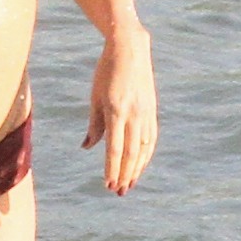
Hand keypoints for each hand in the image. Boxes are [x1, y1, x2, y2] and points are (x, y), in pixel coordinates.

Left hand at [87, 38, 156, 192]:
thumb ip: (94, 124)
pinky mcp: (152, 110)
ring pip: (143, 148)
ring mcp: (146, 112)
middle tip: (119, 192)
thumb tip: (88, 148)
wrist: (130, 49)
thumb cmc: (106, 72)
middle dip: (125, 175)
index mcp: (116, 110)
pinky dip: (146, 154)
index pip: (114, 148)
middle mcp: (134, 114)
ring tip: (129, 184)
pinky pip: (151, 138)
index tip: (108, 184)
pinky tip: (140, 164)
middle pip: (130, 153)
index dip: (111, 169)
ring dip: (137, 168)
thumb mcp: (95, 97)